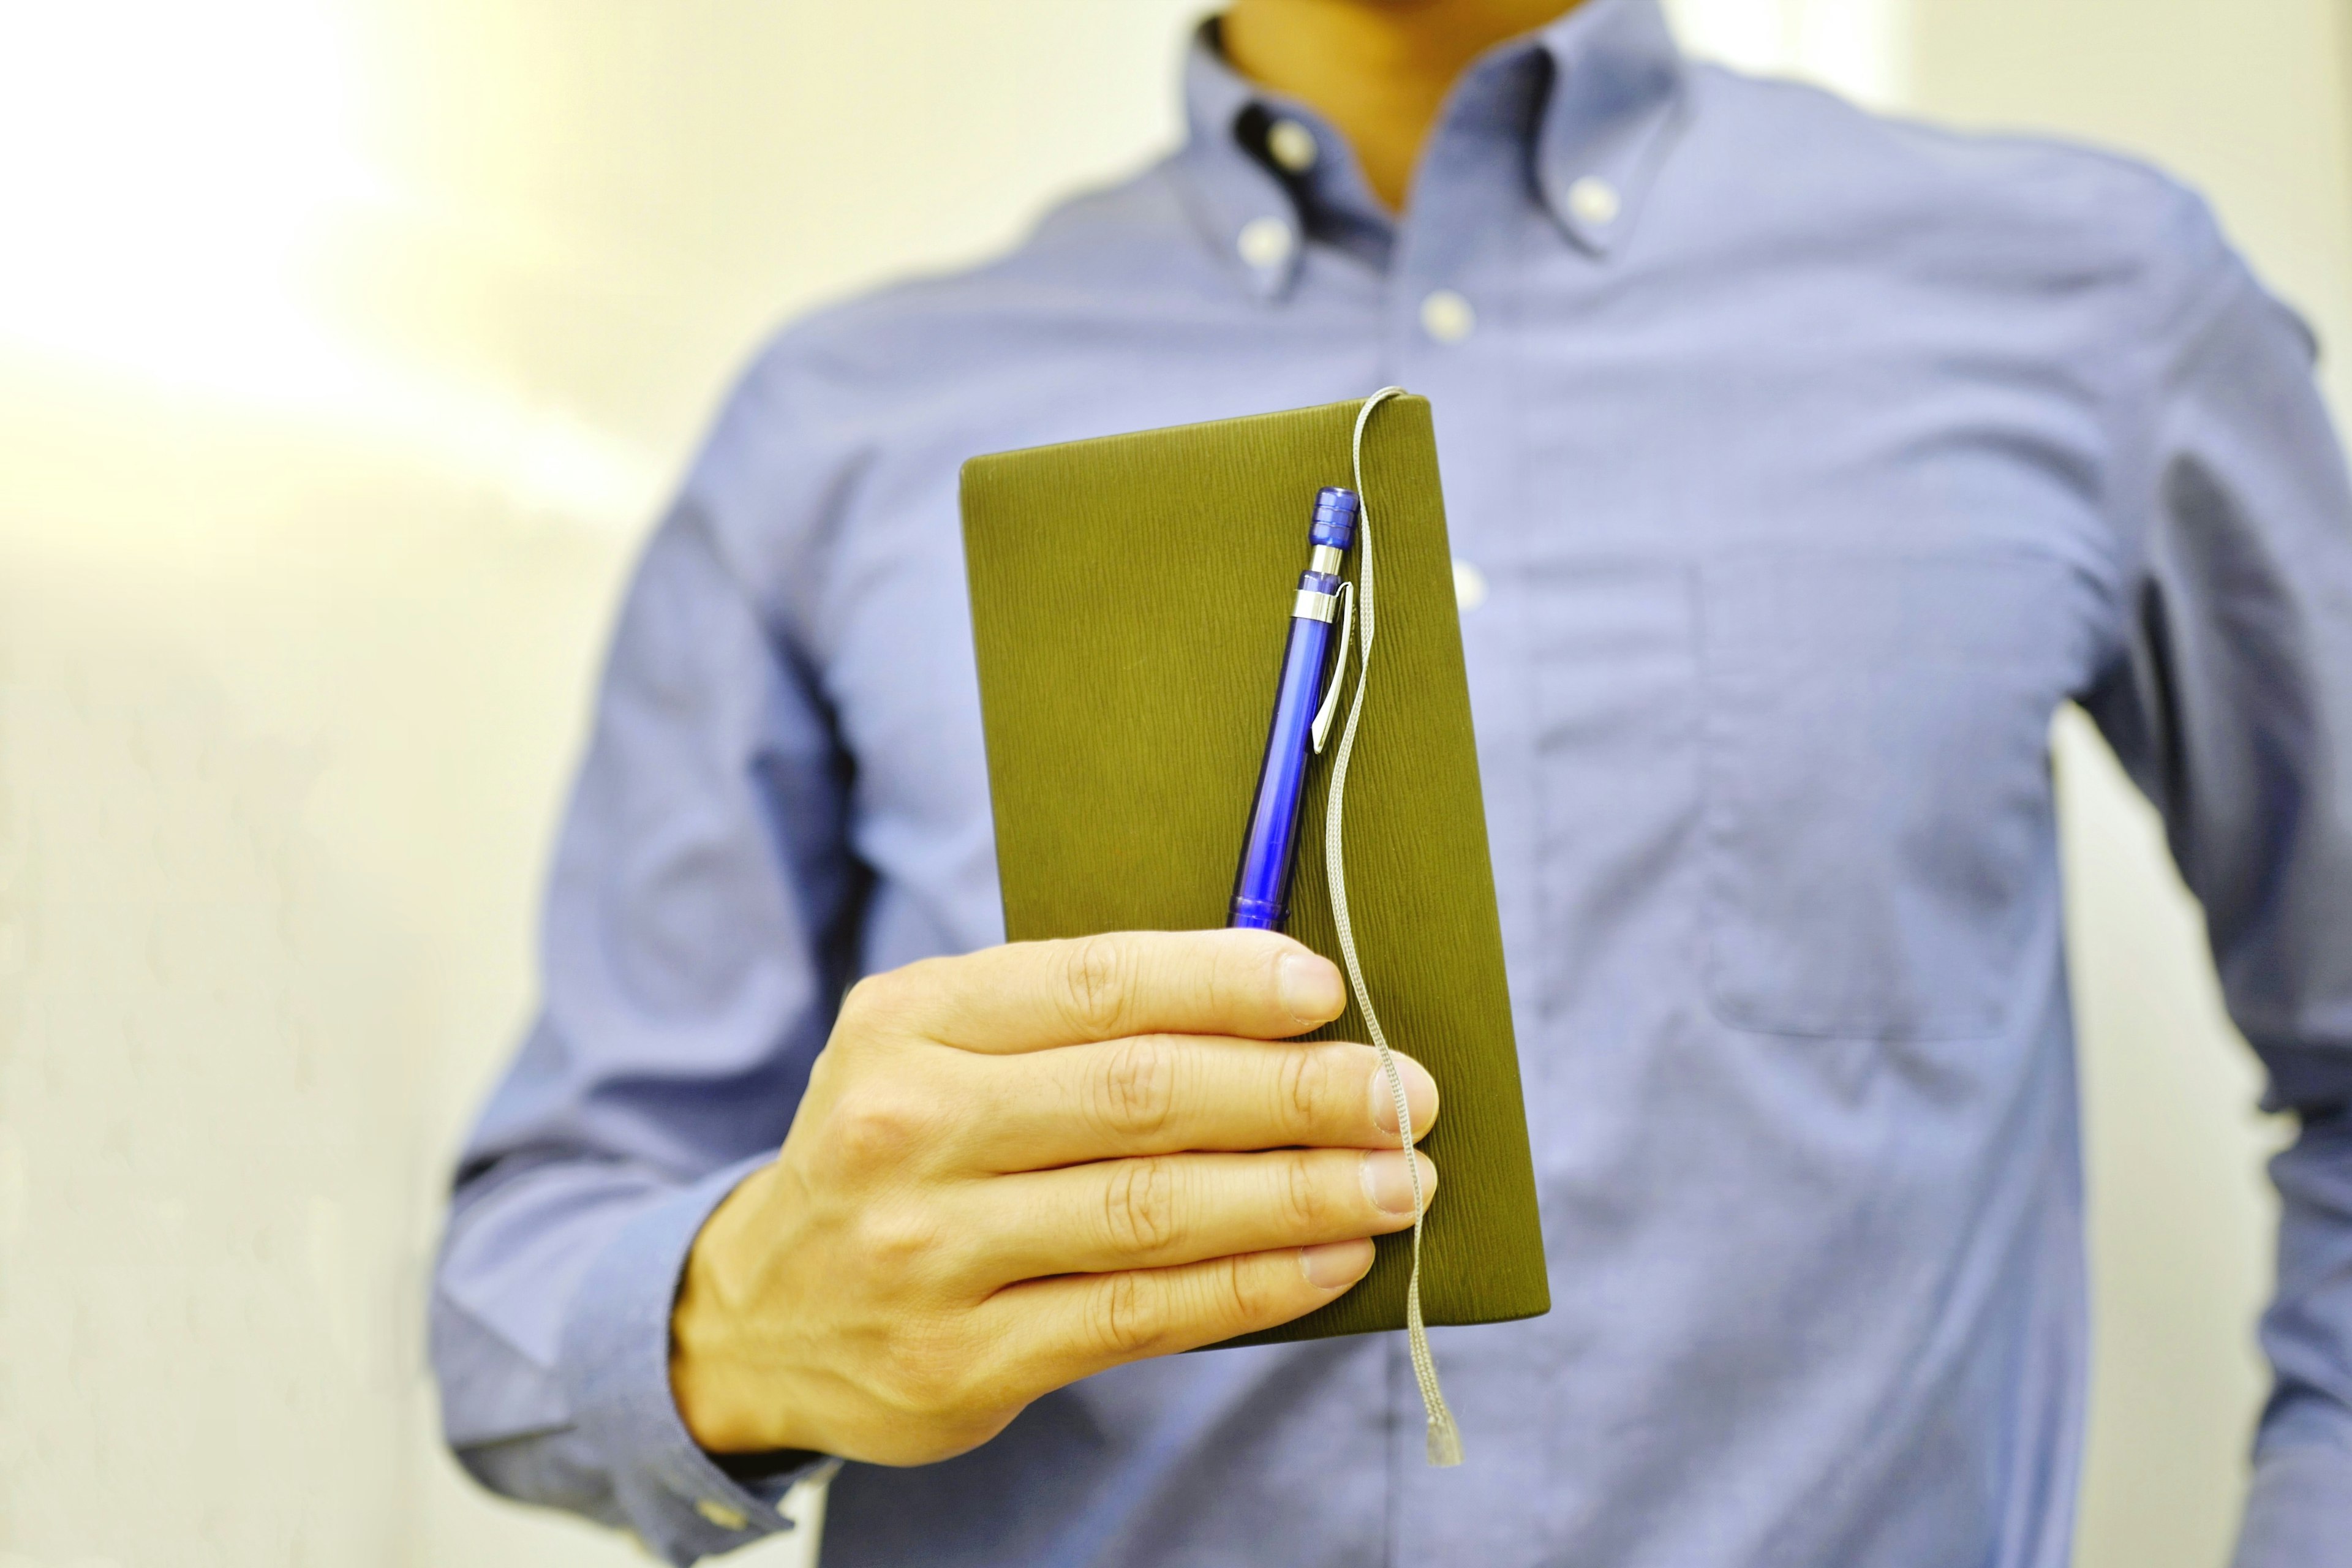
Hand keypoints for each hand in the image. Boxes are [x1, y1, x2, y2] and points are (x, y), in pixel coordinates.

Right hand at [669, 929, 1439, 1465]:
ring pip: (1154, 1210)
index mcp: (909, 1020)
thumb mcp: (937, 1051)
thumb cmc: (900, 1150)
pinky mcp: (962, 1361)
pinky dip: (1251, 1285)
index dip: (1222, 981)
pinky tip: (1329, 1261)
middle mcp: (906, 1127)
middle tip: (1405, 1092)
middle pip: (1141, 1095)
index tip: (1326, 988)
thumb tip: (1276, 1010)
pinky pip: (1140, 1316)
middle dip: (1295, 1090)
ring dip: (1300, 1191)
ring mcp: (928, 1252)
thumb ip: (1072, 1024)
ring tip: (1399, 1178)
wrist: (758, 1312)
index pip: (1094, 983)